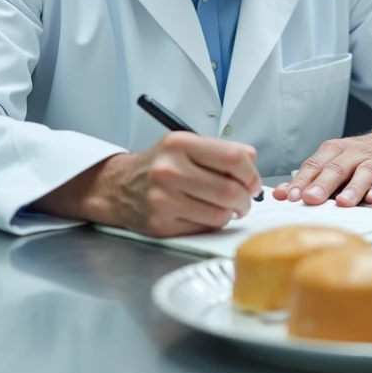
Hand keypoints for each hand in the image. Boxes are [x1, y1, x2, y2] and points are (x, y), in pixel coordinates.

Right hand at [35, 132, 262, 237]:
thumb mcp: (186, 145)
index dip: (251, 173)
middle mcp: (169, 170)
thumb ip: (220, 152)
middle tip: (246, 200)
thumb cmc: (159, 165)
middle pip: (230, 190)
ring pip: (220, 214)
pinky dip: (212, 223)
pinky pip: (204, 228)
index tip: (253, 181)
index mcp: (180, 144)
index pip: (234, 158)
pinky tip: (204, 214)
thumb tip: (253, 165)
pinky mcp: (161, 225)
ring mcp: (163, 200)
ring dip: (231, 213)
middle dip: (246, 199)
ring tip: (225, 207)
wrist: (118, 187)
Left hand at [272, 123, 371, 206]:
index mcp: (334, 151)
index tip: (288, 197)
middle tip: (310, 199)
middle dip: (322, 184)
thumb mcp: (335, 162)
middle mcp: (353, 153)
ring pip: (362, 172)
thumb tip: (283, 195)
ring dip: (353, 187)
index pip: (314, 166)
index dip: (301, 181)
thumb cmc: (361, 157)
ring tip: (343, 203)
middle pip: (336, 168)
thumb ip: (311, 179)